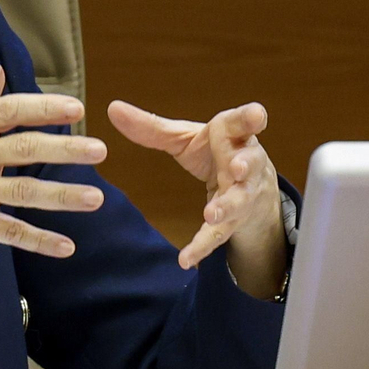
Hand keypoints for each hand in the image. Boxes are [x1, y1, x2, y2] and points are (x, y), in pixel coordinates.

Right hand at [0, 64, 107, 287]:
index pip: (7, 111)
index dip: (42, 107)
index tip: (75, 107)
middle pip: (21, 149)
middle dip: (63, 148)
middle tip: (99, 149)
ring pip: (20, 192)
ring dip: (61, 196)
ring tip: (95, 198)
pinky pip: (7, 232)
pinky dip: (37, 240)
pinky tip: (66, 246)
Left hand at [106, 99, 286, 291]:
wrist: (249, 185)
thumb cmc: (217, 151)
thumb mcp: (185, 138)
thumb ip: (152, 127)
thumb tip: (112, 108)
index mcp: (233, 136)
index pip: (244, 123)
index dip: (251, 117)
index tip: (256, 115)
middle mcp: (245, 163)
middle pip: (248, 164)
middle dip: (244, 165)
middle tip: (235, 168)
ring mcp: (243, 194)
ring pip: (239, 201)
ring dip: (227, 207)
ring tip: (212, 215)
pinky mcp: (235, 220)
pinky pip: (220, 235)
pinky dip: (203, 247)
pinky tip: (186, 259)